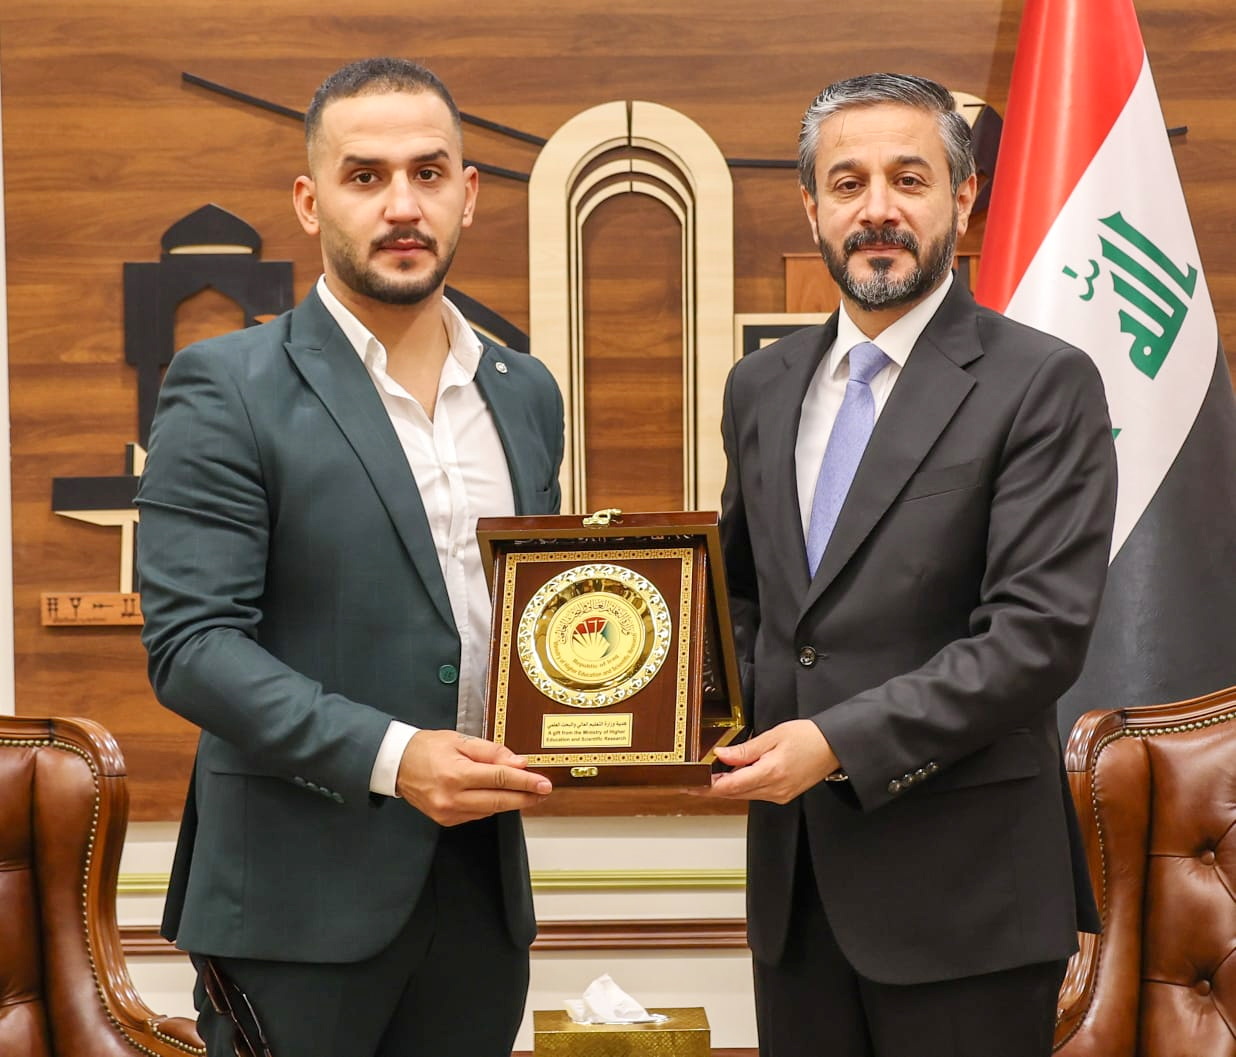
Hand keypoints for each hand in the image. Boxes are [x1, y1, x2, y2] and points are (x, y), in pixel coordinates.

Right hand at [394, 730, 551, 825]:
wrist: (396, 763)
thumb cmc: (426, 748)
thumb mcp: (460, 740)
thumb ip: (491, 752)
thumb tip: (519, 763)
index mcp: (456, 774)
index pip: (500, 779)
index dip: (525, 782)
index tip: (543, 784)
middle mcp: (452, 798)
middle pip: (499, 801)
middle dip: (525, 797)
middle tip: (543, 792)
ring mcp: (448, 812)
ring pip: (490, 810)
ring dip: (509, 801)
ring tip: (522, 790)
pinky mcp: (446, 820)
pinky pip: (477, 814)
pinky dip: (490, 805)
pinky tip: (494, 794)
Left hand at [705, 720, 839, 803]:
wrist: (834, 746)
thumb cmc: (808, 737)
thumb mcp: (773, 736)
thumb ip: (745, 749)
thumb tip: (721, 756)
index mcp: (770, 773)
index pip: (730, 786)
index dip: (707, 787)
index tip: (690, 785)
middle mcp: (774, 789)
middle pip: (733, 794)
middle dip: (712, 788)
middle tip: (692, 782)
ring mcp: (779, 795)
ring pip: (743, 795)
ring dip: (726, 787)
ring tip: (709, 776)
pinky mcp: (783, 795)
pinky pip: (755, 794)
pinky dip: (742, 786)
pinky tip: (735, 776)